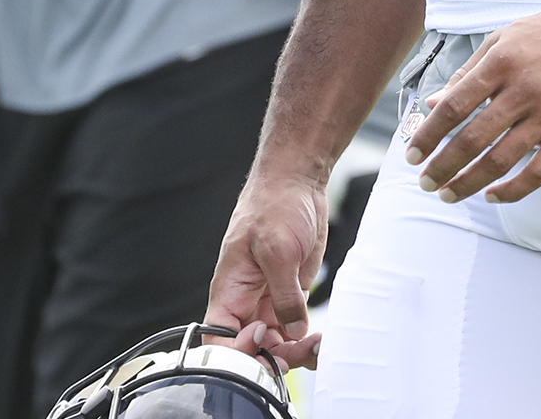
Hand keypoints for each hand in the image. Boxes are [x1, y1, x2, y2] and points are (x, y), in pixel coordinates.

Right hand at [205, 171, 329, 368]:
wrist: (298, 182)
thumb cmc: (276, 205)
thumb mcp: (278, 251)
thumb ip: (283, 296)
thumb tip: (293, 333)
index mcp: (229, 290)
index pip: (219, 340)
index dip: (237, 353)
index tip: (265, 343)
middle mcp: (245, 302)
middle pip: (249, 349)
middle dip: (273, 358)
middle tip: (301, 350)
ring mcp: (268, 301)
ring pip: (273, 344)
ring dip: (293, 353)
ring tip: (317, 346)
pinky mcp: (290, 295)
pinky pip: (293, 329)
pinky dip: (305, 340)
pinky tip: (321, 339)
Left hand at [404, 0, 540, 204]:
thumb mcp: (506, 38)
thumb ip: (469, 73)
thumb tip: (434, 104)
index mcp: (502, 61)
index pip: (454, 106)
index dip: (428, 135)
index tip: (413, 155)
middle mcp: (524, 89)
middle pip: (472, 139)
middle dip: (442, 167)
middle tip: (425, 184)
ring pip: (501, 161)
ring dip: (469, 183)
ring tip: (449, 194)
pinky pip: (540, 171)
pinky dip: (513, 190)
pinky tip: (493, 196)